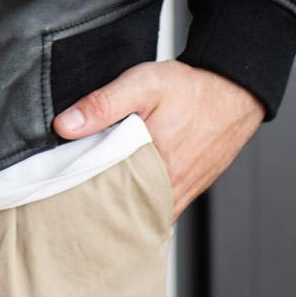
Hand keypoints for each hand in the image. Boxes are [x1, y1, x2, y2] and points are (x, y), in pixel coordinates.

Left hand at [51, 59, 264, 221]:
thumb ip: (103, 104)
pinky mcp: (186, 192)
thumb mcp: (143, 84)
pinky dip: (138, 202)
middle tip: (71, 194)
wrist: (234, 93)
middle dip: (96, 203)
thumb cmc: (192, 89)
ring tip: (93, 192)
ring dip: (118, 204)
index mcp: (154, 167)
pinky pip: (156, 208)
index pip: (106, 195)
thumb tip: (66, 125)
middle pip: (121, 209)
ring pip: (139, 212)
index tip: (61, 185)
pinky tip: (123, 188)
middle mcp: (169, 189)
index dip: (80, 190)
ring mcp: (180, 194)